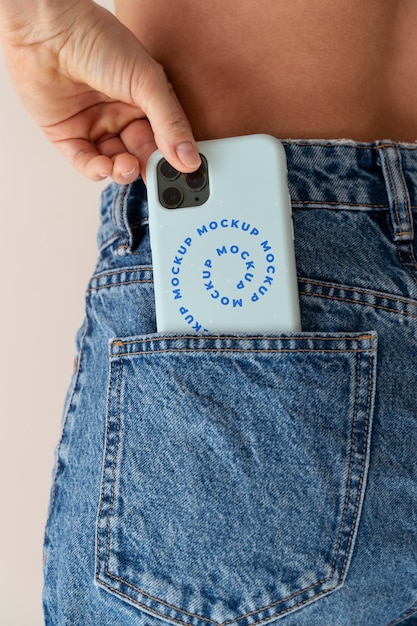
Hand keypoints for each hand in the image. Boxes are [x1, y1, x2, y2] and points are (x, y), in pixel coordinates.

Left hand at [0, 0, 200, 181]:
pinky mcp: (68, 136)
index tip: (181, 173)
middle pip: (142, 155)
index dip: (174, 158)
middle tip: (154, 176)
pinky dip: (96, 170)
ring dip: (123, 171)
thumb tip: (189, 159)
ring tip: (126, 166)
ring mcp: (95, 126)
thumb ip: (170, 123)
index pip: (166, 139)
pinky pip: (86, 163)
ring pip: (116, 164)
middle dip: (148, 169)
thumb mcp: (147, 82)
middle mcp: (121, 115)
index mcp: (146, 101)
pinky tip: (104, 166)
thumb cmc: (98, 40)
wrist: (46, 31)